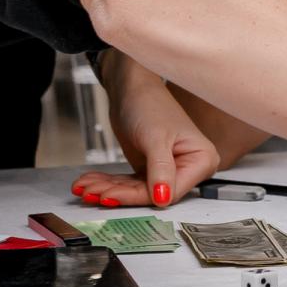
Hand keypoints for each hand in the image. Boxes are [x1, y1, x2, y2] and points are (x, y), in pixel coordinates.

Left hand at [70, 50, 218, 207]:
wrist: (131, 88)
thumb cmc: (150, 104)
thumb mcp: (156, 138)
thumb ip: (161, 170)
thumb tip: (164, 198)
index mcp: (201, 160)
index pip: (170, 191)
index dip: (140, 195)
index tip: (113, 196)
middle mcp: (187, 168)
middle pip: (151, 194)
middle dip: (117, 192)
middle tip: (90, 192)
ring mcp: (166, 170)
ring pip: (135, 190)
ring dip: (108, 189)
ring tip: (85, 187)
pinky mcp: (148, 169)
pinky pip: (128, 183)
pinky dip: (108, 183)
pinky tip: (90, 183)